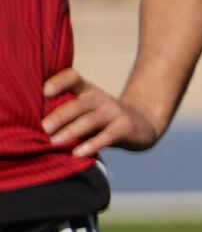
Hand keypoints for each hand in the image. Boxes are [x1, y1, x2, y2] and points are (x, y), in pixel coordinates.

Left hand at [41, 65, 160, 159]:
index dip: (59, 82)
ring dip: (71, 131)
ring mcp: (114, 112)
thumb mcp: (84, 109)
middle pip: (79, 103)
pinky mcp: (125, 128)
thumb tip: (30, 125)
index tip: (44, 92)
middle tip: (43, 128)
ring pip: (91, 120)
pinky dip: (92, 145)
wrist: (141, 124)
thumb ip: (64, 111)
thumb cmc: (100, 119)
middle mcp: (100, 98)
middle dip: (60, 115)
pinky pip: (107, 136)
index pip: (72, 77)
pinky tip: (78, 153)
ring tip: (54, 142)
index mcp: (86, 90)